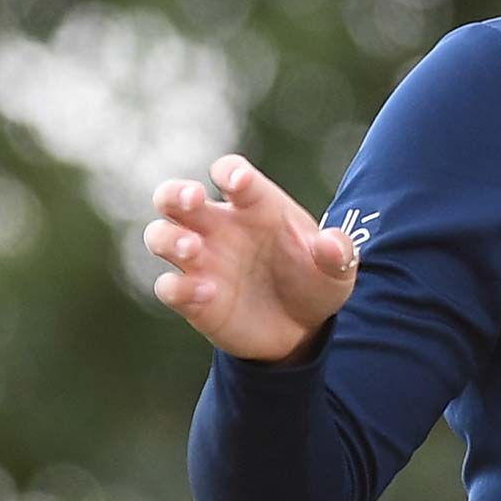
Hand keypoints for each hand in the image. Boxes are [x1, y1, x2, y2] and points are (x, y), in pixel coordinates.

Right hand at [143, 154, 359, 363]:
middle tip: (191, 199)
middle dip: (175, 193)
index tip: (238, 182)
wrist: (304, 329)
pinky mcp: (193, 299)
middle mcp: (220, 228)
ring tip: (192, 249)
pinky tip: (208, 293)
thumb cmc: (316, 281)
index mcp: (256, 205)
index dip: (230, 172)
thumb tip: (331, 243)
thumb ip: (338, 252)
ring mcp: (203, 262)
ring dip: (168, 239)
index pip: (231, 173)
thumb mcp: (339, 268)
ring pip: (160, 236)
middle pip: (175, 197)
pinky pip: (169, 286)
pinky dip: (179, 288)